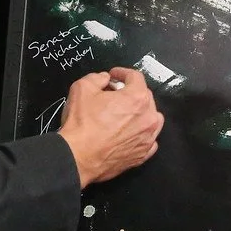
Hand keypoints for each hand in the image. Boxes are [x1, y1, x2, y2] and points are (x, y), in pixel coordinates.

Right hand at [58, 67, 163, 187]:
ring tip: (125, 114)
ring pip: (152, 118)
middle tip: (114, 94)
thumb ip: (97, 78)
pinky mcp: (142, 155)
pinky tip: (128, 133)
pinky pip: (148, 140)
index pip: (135, 77)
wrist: (78, 157)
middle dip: (130, 92)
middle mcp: (148, 117)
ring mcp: (148, 138)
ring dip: (141, 112)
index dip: (122, 73)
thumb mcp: (82, 88)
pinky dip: (141, 133)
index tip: (113, 76)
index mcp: (137, 98)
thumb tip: (105, 79)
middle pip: (145, 97)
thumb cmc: (82, 124)